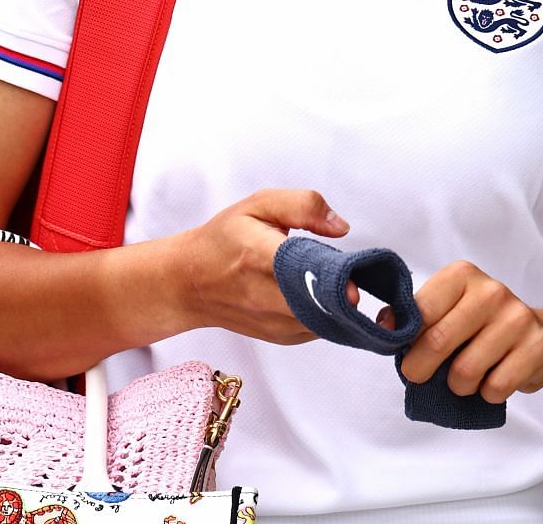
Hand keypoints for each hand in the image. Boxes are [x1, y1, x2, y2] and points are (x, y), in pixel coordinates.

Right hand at [168, 189, 349, 342]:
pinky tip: (317, 292)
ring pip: (328, 319)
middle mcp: (266, 296)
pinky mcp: (283, 337)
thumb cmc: (223, 240)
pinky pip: (321, 327)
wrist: (190, 283)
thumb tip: (341, 227)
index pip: (305, 272)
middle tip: (348, 270)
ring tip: (329, 277)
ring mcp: (275, 323)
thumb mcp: (258, 205)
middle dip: (343, 287)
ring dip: (338, 301)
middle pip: (323, 301)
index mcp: (260, 256)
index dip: (333, 276)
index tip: (351, 272)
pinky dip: (328, 311)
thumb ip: (303, 205)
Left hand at [397, 261, 542, 402]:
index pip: (421, 311)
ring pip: (465, 371)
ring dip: (457, 385)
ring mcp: (517, 318)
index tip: (403, 353)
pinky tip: (491, 379)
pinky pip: (495, 387)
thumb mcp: (446, 308)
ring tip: (462, 377)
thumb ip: (414, 315)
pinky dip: (486, 393)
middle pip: (438, 341)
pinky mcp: (536, 348)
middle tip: (418, 376)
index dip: (406, 339)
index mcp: (462, 275)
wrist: (539, 335)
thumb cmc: (480, 324)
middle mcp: (491, 291)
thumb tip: (384, 325)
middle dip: (420, 368)